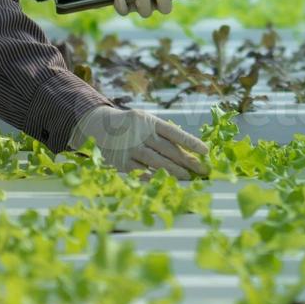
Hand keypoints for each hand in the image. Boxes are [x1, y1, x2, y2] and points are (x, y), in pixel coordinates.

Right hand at [68, 105, 208, 180]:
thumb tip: (187, 148)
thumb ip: (162, 133)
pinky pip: (142, 172)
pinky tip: (167, 182)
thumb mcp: (145, 121)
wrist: (98, 125)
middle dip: (187, 161)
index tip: (206, 151)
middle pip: (168, 149)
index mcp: (149, 121)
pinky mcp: (122, 162)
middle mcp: (140, 134)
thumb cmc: (130, 125)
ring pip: (157, 162)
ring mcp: (131, 148)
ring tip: (189, 177)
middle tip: (202, 170)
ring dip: (175, 171)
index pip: (174, 132)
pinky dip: (156, 177)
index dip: (191, 142)